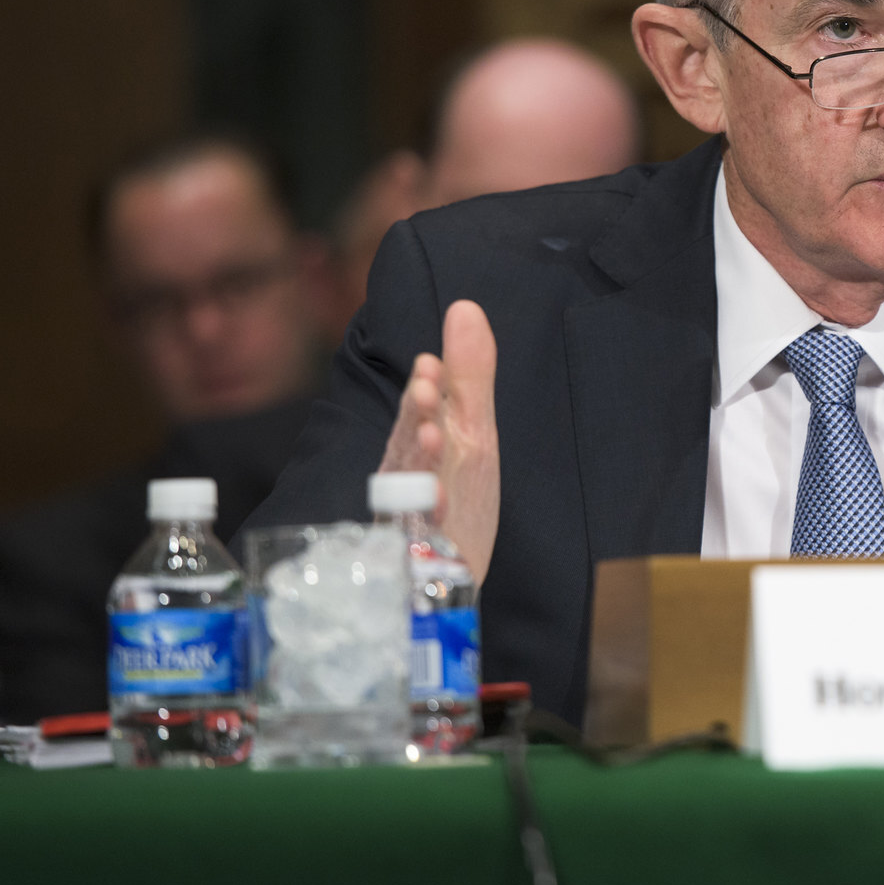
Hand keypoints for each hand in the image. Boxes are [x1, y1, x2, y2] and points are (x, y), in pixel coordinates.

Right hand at [379, 299, 500, 584]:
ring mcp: (412, 520)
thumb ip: (469, 375)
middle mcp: (412, 480)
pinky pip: (418, 539)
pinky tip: (441, 505)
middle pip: (409, 447)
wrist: (449, 578)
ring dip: (422, 463)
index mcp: (425, 447)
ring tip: (435, 435)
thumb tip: (465, 306)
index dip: (425, 395)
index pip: (420, 416)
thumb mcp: (474, 433)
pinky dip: (428, 521)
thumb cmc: (459, 497)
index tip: (432, 367)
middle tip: (428, 391)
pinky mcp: (417, 557)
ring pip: (411, 489)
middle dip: (417, 420)